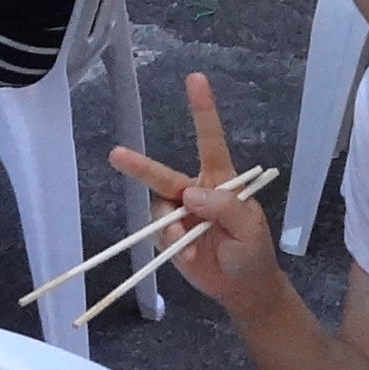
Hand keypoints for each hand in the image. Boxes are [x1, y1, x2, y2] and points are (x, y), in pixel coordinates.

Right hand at [99, 70, 277, 313]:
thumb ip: (224, 209)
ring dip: (171, 228)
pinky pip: (156, 233)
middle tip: (116, 155)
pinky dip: (169, 244)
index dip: (202, 110)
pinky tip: (189, 256)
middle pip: (164, 175)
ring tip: (190, 246)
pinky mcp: (168, 237)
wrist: (243, 290)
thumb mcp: (249, 230)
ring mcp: (180, 215)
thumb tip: (190, 194)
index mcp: (222, 182)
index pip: (210, 140)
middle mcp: (196, 192)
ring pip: (158, 209)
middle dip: (139, 167)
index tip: (195, 79)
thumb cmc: (253, 254)